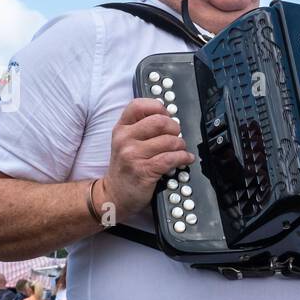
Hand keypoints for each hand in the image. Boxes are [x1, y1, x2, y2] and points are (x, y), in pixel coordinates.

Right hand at [99, 98, 195, 219]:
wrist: (114, 194)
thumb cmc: (126, 167)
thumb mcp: (125, 142)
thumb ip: (141, 127)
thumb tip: (168, 116)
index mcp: (121, 128)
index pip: (139, 105)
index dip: (158, 108)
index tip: (166, 116)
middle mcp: (124, 139)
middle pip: (160, 121)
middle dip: (175, 128)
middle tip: (177, 135)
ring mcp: (133, 154)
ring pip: (169, 141)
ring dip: (181, 145)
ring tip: (180, 150)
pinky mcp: (144, 170)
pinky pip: (172, 158)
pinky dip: (183, 158)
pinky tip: (185, 159)